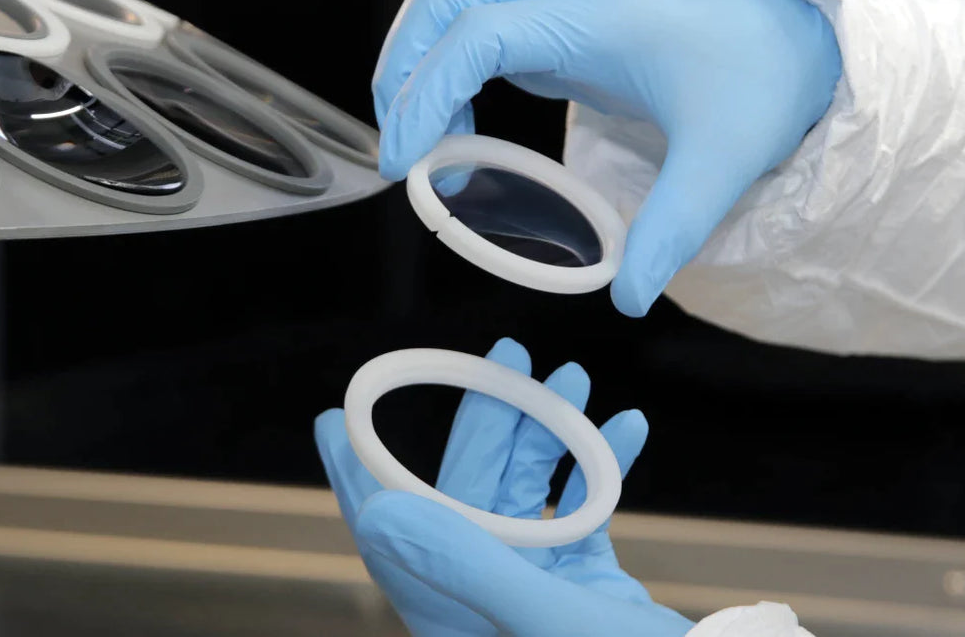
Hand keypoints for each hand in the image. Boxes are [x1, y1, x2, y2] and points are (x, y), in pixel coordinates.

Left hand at [315, 338, 693, 635]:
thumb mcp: (543, 620)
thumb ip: (464, 565)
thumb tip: (378, 510)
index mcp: (455, 610)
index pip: (390, 535)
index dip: (359, 475)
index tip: (335, 419)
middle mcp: (486, 596)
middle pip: (466, 492)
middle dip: (488, 419)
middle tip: (512, 353)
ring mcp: (536, 588)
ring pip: (526, 491)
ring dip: (552, 431)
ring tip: (577, 378)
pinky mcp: (584, 584)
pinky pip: (582, 510)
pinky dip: (603, 467)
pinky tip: (629, 428)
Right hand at [372, 0, 840, 316]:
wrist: (802, 40)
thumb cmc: (764, 81)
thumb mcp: (722, 163)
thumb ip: (671, 230)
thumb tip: (631, 298)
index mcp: (598, 16)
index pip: (481, 32)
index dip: (428, 90)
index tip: (407, 159)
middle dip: (404, 62)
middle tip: (401, 146)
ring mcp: (564, 0)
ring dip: (420, 58)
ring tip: (425, 142)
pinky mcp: (563, 19)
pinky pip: (482, 25)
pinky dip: (451, 70)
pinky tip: (465, 131)